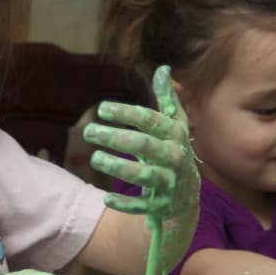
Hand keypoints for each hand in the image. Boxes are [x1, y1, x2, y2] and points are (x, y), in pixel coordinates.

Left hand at [84, 65, 199, 273]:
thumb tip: (162, 68)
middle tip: (88, 131)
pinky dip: (126, 204)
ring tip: (95, 158)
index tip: (101, 109)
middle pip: (145, 145)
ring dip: (118, 167)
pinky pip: (144, 206)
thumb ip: (167, 100)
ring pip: (145, 175)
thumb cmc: (173, 153)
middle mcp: (175, 158)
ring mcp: (170, 183)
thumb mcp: (173, 127)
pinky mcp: (162, 205)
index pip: (151, 120)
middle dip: (116, 137)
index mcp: (175, 136)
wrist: (187, 197)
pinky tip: (107, 198)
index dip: (126, 113)